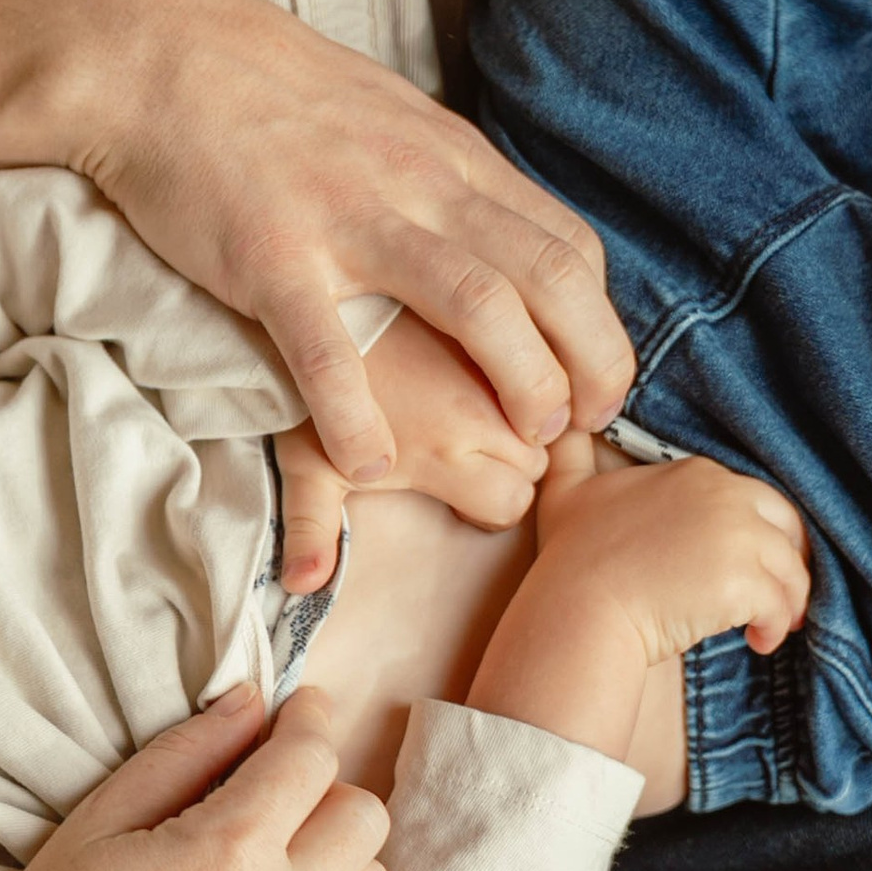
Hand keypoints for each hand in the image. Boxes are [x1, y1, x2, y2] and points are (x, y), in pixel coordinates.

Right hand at [0, 684, 389, 870]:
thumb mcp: (101, 819)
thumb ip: (185, 752)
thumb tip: (249, 703)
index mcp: (230, 848)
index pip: (312, 758)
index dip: (308, 720)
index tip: (298, 710)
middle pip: (364, 818)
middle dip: (327, 789)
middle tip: (276, 793)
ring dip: (335, 858)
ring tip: (275, 860)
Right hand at [67, 0, 632, 484]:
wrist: (161, 55)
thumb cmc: (269, 97)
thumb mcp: (387, 121)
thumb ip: (442, 181)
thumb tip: (490, 239)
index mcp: (452, 159)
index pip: (566, 244)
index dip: (600, 323)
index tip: (594, 383)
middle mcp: (421, 185)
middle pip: (547, 278)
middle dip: (587, 362)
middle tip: (582, 429)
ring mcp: (349, 220)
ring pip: (476, 303)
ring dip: (519, 380)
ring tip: (521, 442)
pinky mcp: (271, 256)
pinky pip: (330, 348)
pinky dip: (360, 413)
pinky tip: (376, 462)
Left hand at [271, 313, 550, 594]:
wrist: (304, 285)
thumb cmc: (307, 382)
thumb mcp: (303, 457)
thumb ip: (310, 526)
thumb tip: (304, 585)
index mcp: (444, 447)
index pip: (512, 501)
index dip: (492, 500)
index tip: (462, 481)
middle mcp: (487, 402)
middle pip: (547, 453)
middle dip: (527, 449)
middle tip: (482, 432)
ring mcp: (506, 345)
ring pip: (567, 388)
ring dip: (551, 391)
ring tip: (510, 387)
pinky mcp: (512, 294)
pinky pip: (568, 332)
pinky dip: (563, 334)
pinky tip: (532, 339)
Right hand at [465, 434, 811, 767]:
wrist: (576, 608)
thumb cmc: (570, 558)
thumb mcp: (567, 490)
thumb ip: (573, 452)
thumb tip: (564, 424)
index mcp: (699, 474)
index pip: (755, 499)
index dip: (755, 534)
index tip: (742, 563)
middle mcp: (726, 496)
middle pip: (786, 529)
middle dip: (788, 564)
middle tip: (775, 598)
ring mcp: (738, 539)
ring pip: (790, 572)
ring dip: (786, 603)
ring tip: (766, 627)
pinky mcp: (742, 583)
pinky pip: (779, 607)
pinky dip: (775, 628)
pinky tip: (757, 640)